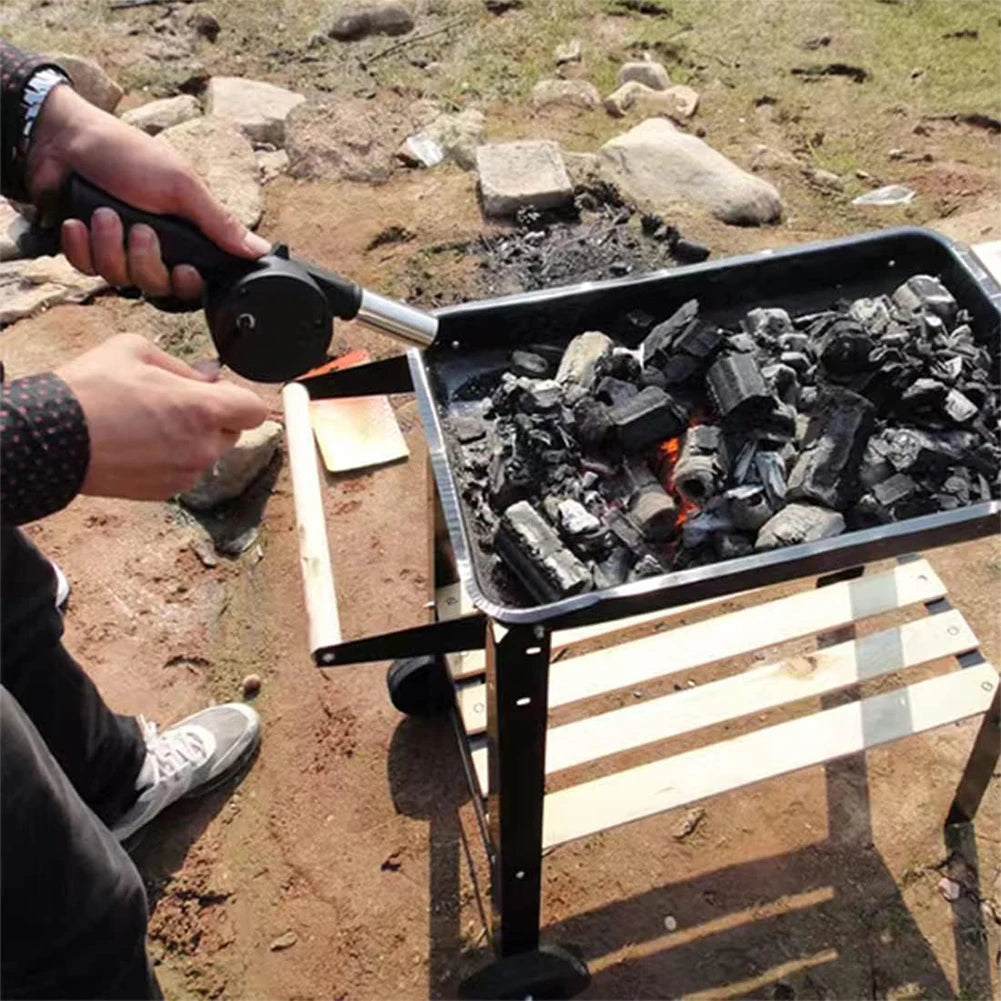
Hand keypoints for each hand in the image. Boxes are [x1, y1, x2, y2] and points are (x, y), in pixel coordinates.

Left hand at [27, 85, 269, 298]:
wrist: (61, 140)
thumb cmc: (126, 155)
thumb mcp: (182, 186)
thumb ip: (220, 223)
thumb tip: (261, 250)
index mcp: (183, 237)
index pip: (193, 284)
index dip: (188, 285)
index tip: (184, 270)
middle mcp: (152, 249)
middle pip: (156, 287)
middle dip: (143, 258)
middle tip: (138, 228)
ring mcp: (117, 252)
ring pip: (119, 279)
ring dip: (108, 245)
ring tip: (101, 212)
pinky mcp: (85, 251)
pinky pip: (87, 270)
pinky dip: (81, 245)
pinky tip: (77, 221)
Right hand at [56, 334, 268, 499]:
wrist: (50, 440)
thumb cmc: (89, 391)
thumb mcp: (136, 351)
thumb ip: (184, 365)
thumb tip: (208, 377)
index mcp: (203, 409)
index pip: (254, 409)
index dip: (241, 398)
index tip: (224, 393)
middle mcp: (202, 447)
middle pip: (233, 432)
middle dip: (213, 417)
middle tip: (175, 403)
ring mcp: (186, 473)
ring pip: (207, 453)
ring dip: (191, 439)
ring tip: (150, 423)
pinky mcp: (167, 491)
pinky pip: (185, 471)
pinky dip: (172, 458)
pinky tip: (140, 444)